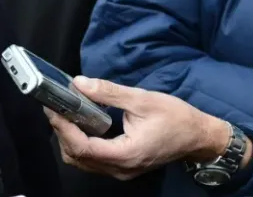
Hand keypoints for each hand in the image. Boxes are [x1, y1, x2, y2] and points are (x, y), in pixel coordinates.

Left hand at [45, 76, 230, 180]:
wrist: (199, 137)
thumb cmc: (176, 118)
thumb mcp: (142, 99)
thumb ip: (108, 92)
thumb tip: (79, 82)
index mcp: (125, 154)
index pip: (82, 147)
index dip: (63, 129)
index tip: (53, 109)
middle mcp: (120, 168)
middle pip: (77, 157)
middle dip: (62, 133)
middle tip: (55, 109)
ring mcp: (121, 171)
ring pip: (82, 162)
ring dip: (69, 140)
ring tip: (64, 115)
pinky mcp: (122, 167)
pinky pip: (92, 161)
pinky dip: (80, 144)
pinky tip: (80, 125)